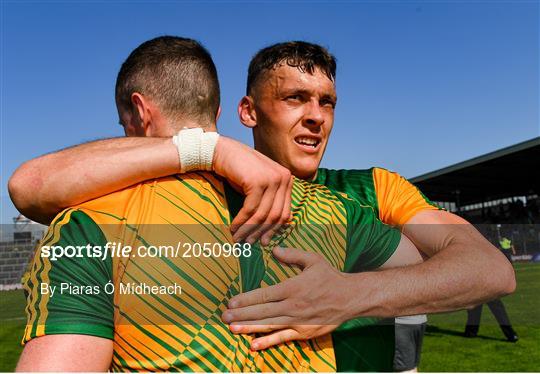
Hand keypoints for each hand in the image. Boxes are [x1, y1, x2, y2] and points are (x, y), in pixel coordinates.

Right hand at [213, 136, 292, 244]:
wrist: (222, 151)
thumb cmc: (239, 171)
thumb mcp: (259, 186)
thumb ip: (269, 202)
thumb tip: (274, 229)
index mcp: (287, 180)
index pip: (285, 212)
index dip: (274, 230)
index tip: (264, 241)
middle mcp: (284, 178)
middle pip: (275, 215)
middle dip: (261, 232)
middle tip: (250, 243)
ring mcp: (272, 178)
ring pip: (263, 214)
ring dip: (249, 229)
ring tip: (238, 238)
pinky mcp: (258, 181)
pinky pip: (250, 209)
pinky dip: (241, 221)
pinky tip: (233, 227)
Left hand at [221, 247, 352, 349]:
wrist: (350, 298)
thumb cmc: (330, 277)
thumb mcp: (313, 260)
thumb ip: (292, 255)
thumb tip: (274, 250)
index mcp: (293, 287)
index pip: (264, 294)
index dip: (246, 299)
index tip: (231, 301)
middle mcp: (293, 305)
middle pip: (262, 311)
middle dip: (241, 314)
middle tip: (224, 316)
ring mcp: (298, 321)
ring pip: (269, 325)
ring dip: (249, 328)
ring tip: (232, 328)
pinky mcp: (303, 332)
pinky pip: (282, 337)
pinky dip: (267, 342)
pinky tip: (253, 345)